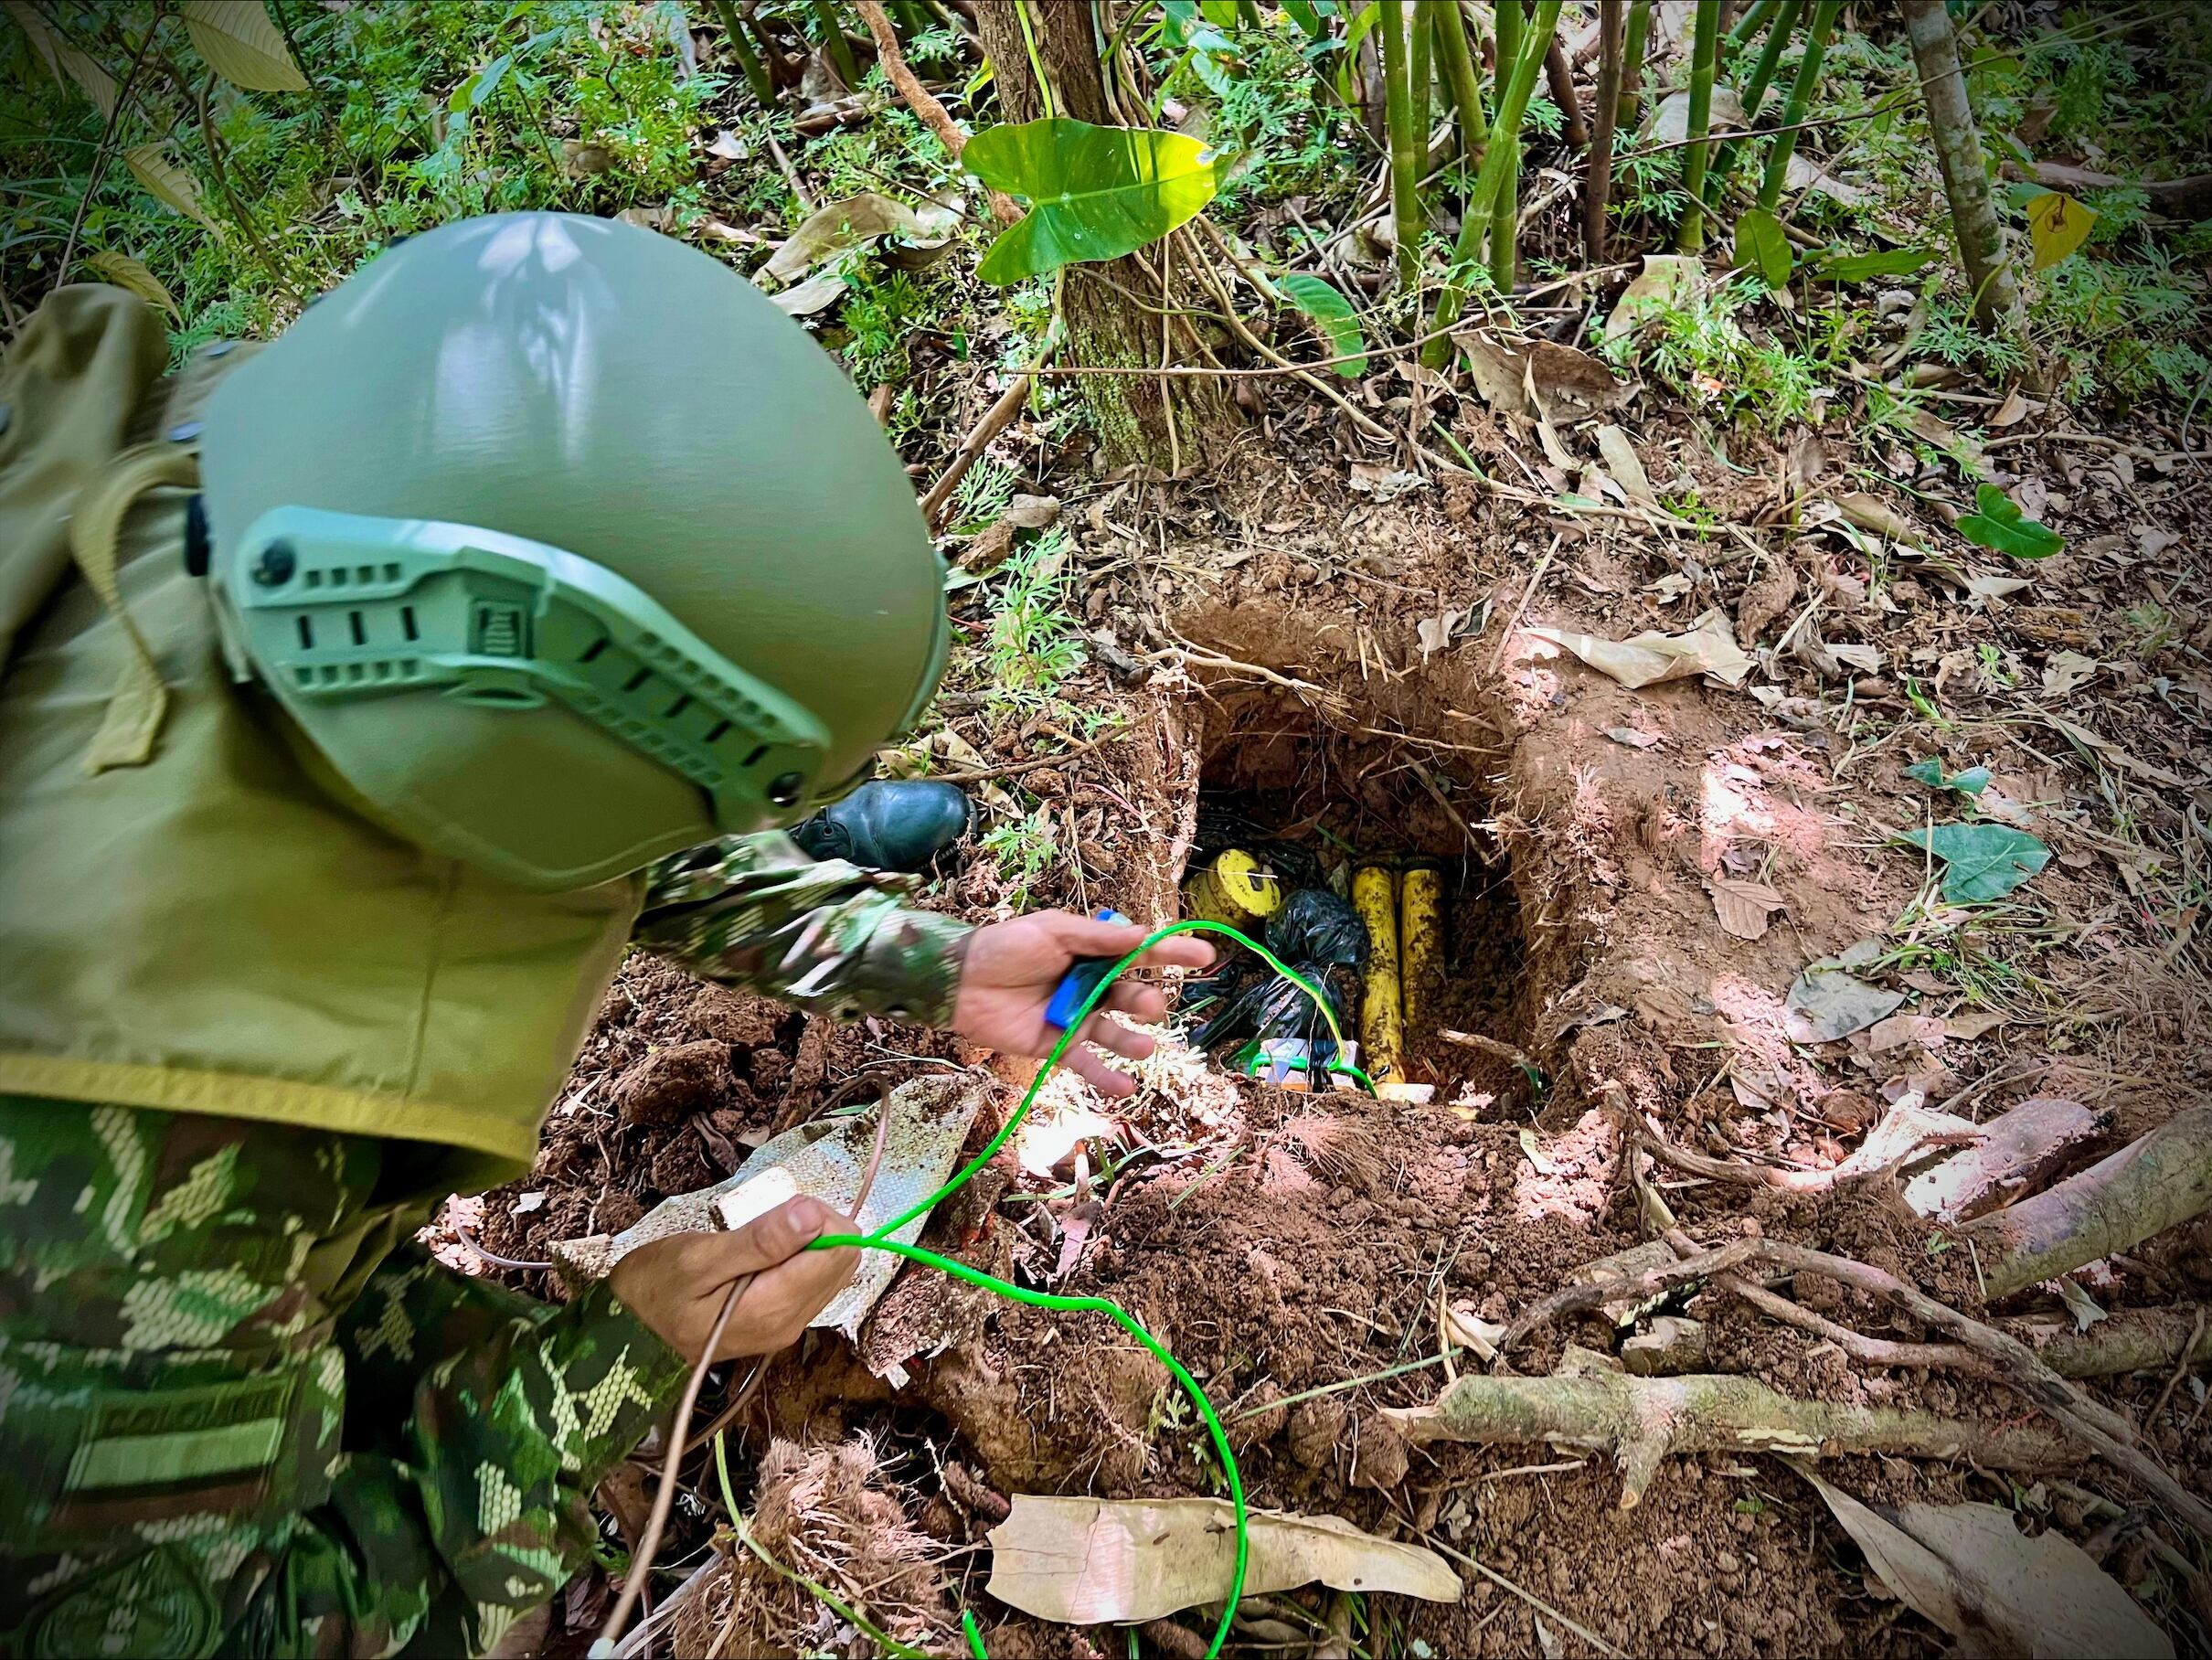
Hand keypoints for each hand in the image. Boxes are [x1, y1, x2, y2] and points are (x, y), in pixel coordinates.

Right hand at [607, 1197, 857, 1365]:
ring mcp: (785, 1326)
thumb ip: (760, 1241)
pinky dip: (796, 1258)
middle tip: (767, 1221)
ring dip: (806, 1242)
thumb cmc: (653, 1290)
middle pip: (841, 1261)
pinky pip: (809, 1282)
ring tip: (758, 1238)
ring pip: (829, 1270)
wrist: (625, 1336)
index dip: (820, 1219)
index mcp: (774, 1309)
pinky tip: (760, 1254)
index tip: (780, 1211)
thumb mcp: (698, 1259)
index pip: (838, 1252)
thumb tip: (814, 1215)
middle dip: (816, 1228)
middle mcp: (790, 1323)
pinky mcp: (777, 1323)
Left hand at [951, 912, 1213, 1096]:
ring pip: (1117, 1032)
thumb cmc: (1004, 947)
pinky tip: (1128, 1087)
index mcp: (1092, 953)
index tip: (1205, 956)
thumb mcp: (1052, 931)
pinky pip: (1088, 1064)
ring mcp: (1077, 1018)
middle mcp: (1090, 986)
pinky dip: (1108, 1077)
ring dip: (1134, 1041)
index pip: (1141, 954)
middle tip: (1147, 1005)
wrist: (960, 982)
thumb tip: (1143, 936)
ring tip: (1143, 1046)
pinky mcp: (1058, 1046)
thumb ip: (1098, 938)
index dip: (1173, 954)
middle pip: (1133, 996)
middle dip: (1146, 1001)